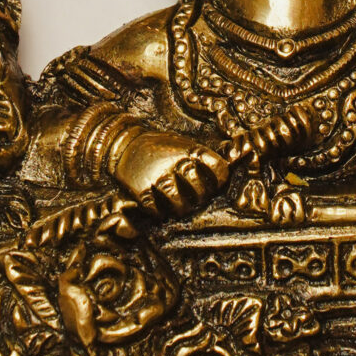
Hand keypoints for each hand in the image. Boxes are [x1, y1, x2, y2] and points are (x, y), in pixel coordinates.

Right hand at [108, 126, 230, 217]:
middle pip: (200, 190)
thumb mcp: (182, 144)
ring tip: (177, 204)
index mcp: (190, 150)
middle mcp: (176, 163)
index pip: (218, 168)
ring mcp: (159, 177)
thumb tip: (232, 164)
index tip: (216, 183)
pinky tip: (159, 205)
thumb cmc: (159, 147)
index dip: (220, 179)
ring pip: (180, 205)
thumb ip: (200, 157)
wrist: (123, 143)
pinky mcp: (142, 190)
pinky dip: (159, 212)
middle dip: (200, 197)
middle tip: (194, 198)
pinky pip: (157, 211)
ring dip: (180, 208)